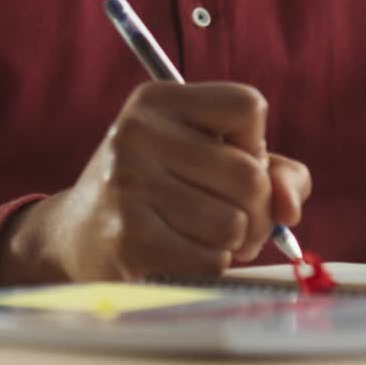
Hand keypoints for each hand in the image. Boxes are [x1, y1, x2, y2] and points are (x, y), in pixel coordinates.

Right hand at [0, 81, 310, 285]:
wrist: (76, 235)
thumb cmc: (161, 189)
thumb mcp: (206, 156)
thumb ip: (272, 171)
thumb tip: (289, 209)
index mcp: (158, 99)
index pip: (248, 105)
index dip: (255, 141)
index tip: (231, 158)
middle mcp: (138, 133)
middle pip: (249, 174)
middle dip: (256, 209)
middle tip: (233, 217)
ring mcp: (129, 185)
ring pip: (233, 223)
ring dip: (233, 242)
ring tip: (206, 236)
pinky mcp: (128, 239)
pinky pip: (210, 260)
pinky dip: (210, 265)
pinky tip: (183, 254)